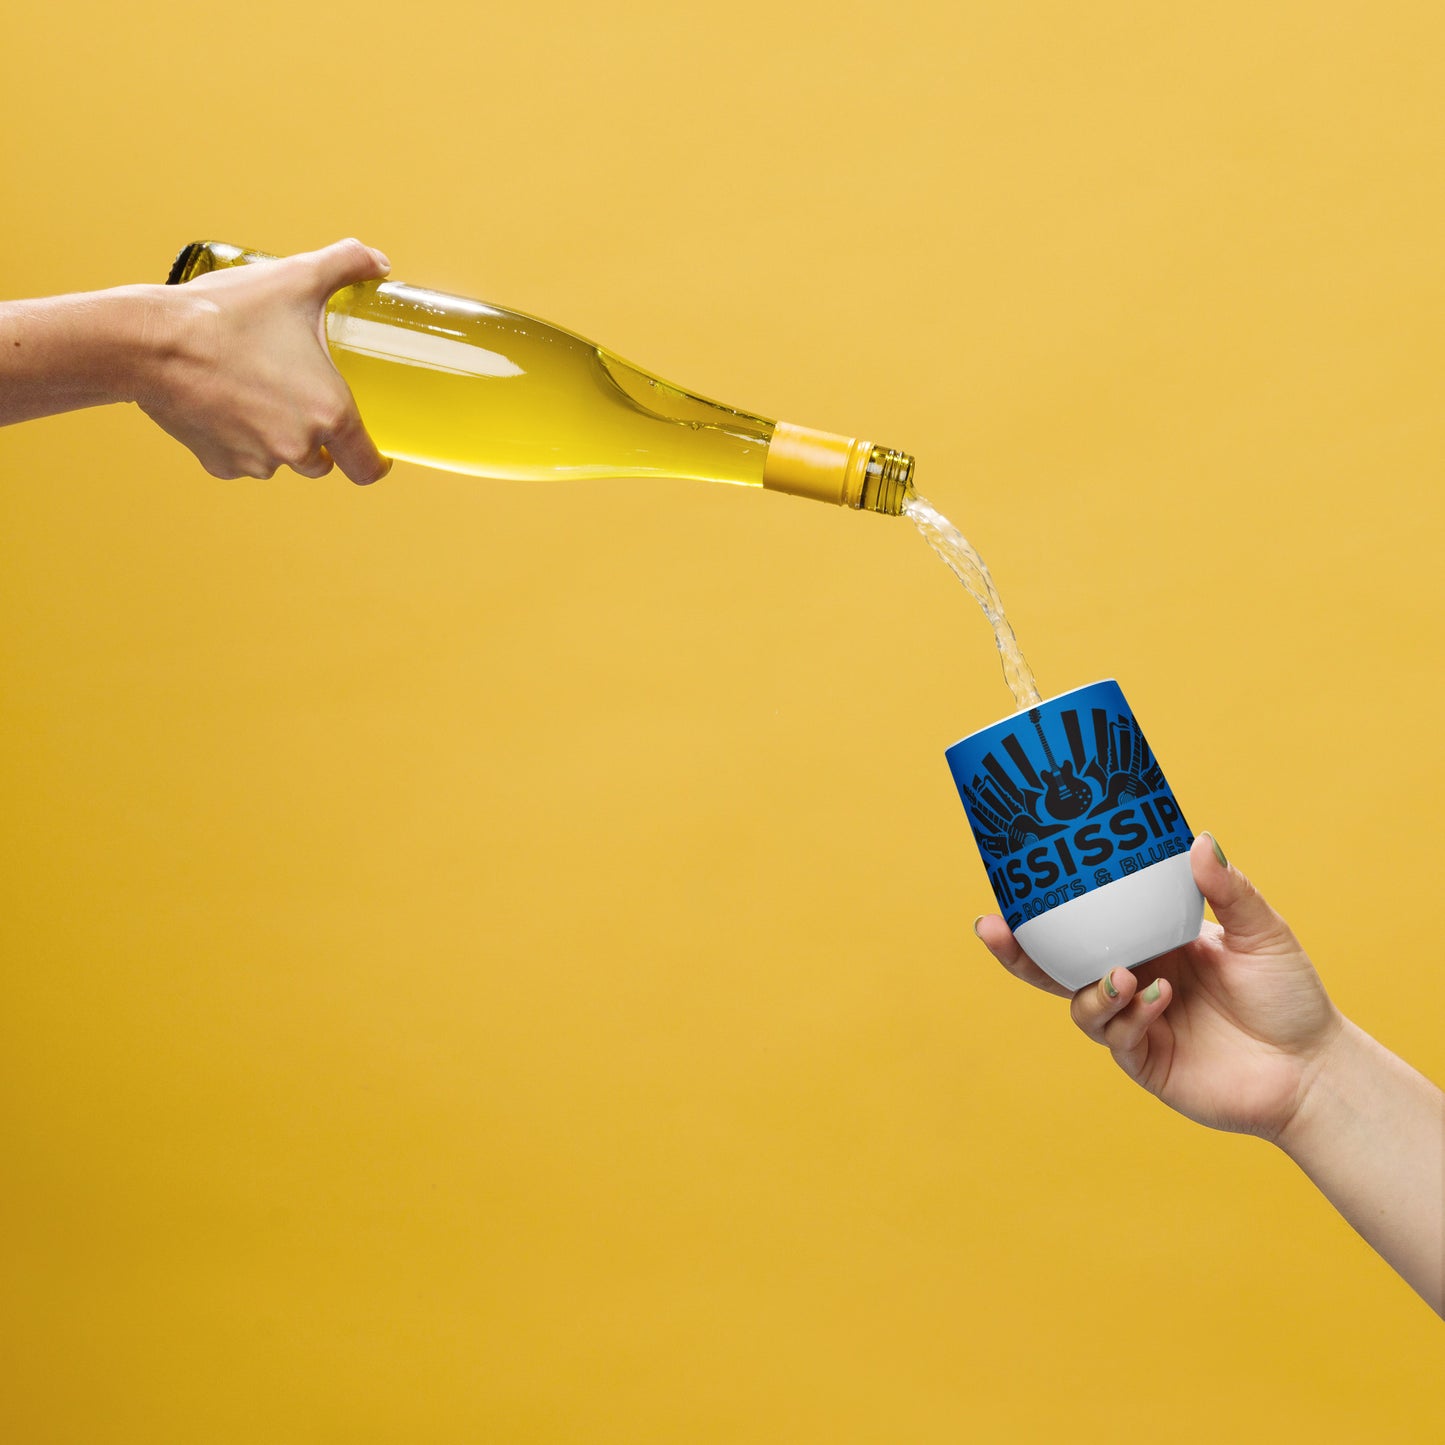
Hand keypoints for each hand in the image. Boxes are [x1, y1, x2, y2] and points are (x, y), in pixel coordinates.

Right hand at [140, 238, 391, 484]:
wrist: (150, 341)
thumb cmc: (227, 313)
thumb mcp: (297, 278)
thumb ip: (347, 264)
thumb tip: (378, 261)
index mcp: (330, 414)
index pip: (367, 466)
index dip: (374, 461)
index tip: (374, 454)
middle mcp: (298, 447)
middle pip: (322, 462)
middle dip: (319, 439)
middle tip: (302, 400)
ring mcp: (257, 461)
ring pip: (280, 461)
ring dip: (278, 439)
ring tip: (258, 392)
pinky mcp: (219, 463)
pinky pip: (241, 461)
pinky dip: (239, 440)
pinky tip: (226, 404)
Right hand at [975, 834, 1343, 1140]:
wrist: (1312, 1069)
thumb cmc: (1288, 997)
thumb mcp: (1262, 932)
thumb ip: (1229, 890)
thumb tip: (1199, 839)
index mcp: (1150, 943)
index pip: (1086, 922)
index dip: (1046, 908)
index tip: (1013, 882)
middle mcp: (1133, 979)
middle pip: (1056, 966)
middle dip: (1018, 951)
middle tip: (992, 927)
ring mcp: (1135, 1022)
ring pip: (1079, 1003)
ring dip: (1092, 988)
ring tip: (1124, 976)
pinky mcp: (1144, 1060)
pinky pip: (1115, 1036)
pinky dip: (1127, 1015)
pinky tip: (1159, 999)